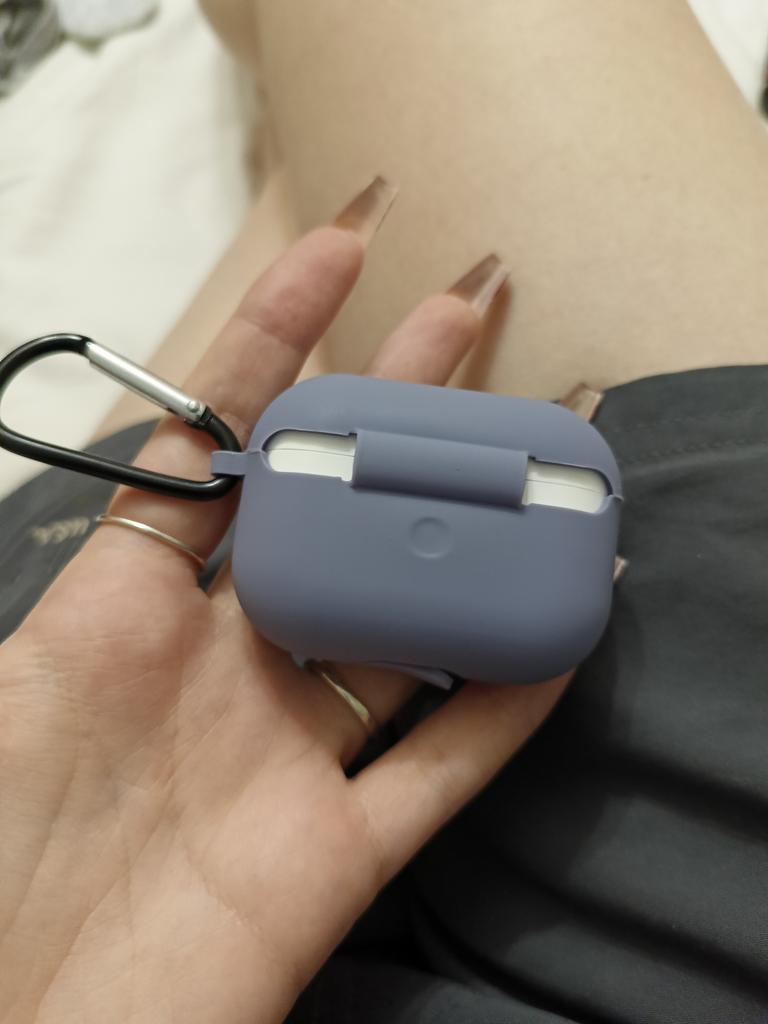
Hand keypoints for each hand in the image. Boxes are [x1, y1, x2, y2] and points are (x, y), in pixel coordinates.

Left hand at [0, 188, 568, 1022]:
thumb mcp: (1, 683)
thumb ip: (72, 568)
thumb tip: (136, 448)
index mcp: (126, 615)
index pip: (217, 444)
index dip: (272, 340)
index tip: (337, 253)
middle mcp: (220, 671)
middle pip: (332, 518)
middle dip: (399, 410)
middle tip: (467, 316)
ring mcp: (285, 759)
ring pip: (404, 630)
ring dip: (472, 547)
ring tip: (540, 460)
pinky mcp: (334, 856)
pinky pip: (442, 768)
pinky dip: (505, 706)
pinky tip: (556, 633)